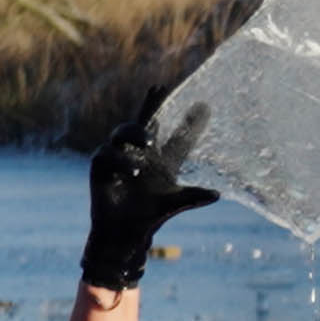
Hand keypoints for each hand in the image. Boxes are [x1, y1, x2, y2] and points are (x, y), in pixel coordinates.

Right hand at [81, 97, 218, 290]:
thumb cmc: (152, 215)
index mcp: (163, 161)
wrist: (127, 232)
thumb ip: (195, 196)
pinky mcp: (102, 170)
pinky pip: (106, 155)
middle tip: (159, 88)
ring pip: (122, 132)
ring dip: (134, 132)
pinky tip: (135, 170)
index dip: (189, 123)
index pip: (177, 137)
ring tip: (147, 141)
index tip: (203, 105)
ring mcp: (120, 159)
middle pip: (145, 122)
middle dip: (151, 104)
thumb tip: (217, 194)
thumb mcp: (177, 203)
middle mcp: (142, 155)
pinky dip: (120, 160)